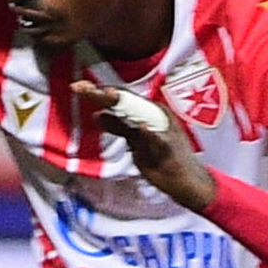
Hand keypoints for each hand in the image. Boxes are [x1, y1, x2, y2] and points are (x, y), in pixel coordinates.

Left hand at [69, 79, 214, 212]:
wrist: (189, 180)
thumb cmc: (164, 159)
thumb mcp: (137, 141)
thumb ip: (119, 127)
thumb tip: (97, 115)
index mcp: (149, 111)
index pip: (122, 97)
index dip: (99, 91)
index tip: (78, 86)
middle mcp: (157, 116)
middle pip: (126, 101)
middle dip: (102, 94)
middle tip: (81, 87)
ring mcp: (163, 131)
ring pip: (138, 116)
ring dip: (122, 104)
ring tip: (105, 94)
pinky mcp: (168, 150)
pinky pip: (156, 140)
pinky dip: (147, 133)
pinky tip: (139, 127)